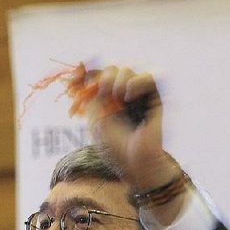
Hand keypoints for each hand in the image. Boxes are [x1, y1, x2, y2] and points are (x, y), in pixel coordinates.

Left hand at [82, 66, 177, 190]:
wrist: (136, 161)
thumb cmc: (115, 146)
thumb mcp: (95, 120)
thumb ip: (91, 97)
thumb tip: (88, 77)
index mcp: (106, 101)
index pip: (96, 77)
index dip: (86, 74)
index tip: (74, 81)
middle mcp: (121, 96)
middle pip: (112, 69)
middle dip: (105, 75)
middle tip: (104, 90)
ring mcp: (138, 95)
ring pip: (128, 69)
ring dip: (119, 79)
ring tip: (118, 96)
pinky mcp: (154, 97)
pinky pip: (148, 76)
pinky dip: (137, 81)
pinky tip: (129, 95)